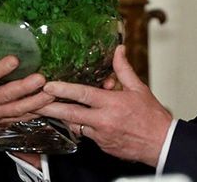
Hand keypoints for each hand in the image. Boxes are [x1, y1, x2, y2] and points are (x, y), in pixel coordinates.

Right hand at [0, 32, 53, 142]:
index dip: (0, 69)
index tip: (14, 60)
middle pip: (6, 96)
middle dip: (24, 88)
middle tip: (40, 78)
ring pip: (16, 110)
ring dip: (35, 102)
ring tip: (51, 93)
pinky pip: (18, 118)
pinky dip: (33, 114)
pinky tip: (47, 107)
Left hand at [36, 45, 171, 166]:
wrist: (162, 144)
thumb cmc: (152, 117)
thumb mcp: (138, 89)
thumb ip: (124, 69)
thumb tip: (119, 50)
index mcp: (112, 104)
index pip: (82, 95)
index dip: (63, 90)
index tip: (48, 86)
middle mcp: (103, 120)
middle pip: (70, 114)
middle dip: (49, 108)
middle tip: (33, 102)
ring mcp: (101, 135)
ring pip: (74, 125)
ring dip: (61, 117)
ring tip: (44, 108)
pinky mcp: (101, 145)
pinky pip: (84, 134)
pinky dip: (78, 126)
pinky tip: (71, 119)